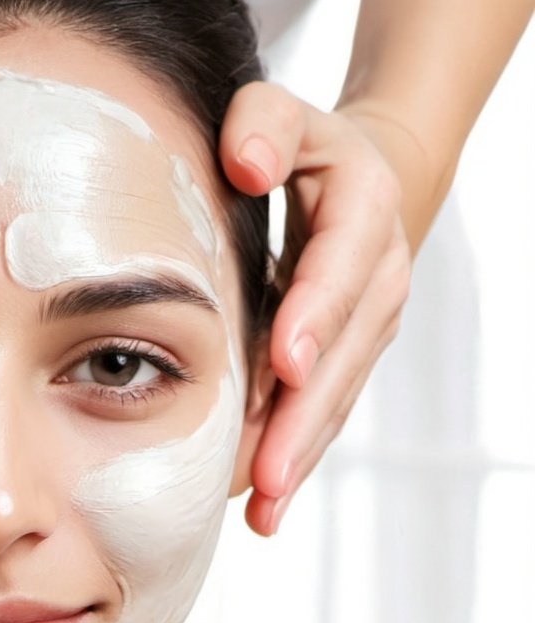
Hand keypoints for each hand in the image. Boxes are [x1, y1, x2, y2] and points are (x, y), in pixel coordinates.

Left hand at [220, 81, 412, 535]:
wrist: (352, 179)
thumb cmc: (295, 145)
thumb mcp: (282, 115)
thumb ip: (263, 124)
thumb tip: (245, 163)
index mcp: (363, 208)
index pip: (340, 264)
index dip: (316, 313)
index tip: (284, 364)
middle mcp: (377, 274)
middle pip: (344, 350)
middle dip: (304, 414)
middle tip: (265, 472)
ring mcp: (368, 322)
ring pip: (336, 393)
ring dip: (301, 451)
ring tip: (262, 507)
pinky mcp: (349, 354)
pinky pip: (326, 407)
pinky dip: (297, 454)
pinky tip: (265, 505)